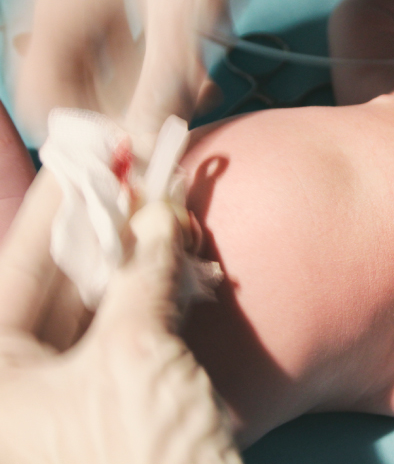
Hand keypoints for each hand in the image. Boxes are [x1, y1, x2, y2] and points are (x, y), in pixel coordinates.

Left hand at [0, 196, 240, 462]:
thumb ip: (144, 273)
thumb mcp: (136, 351)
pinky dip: (154, 288)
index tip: (89, 157)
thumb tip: (159, 213)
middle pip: (60, 278)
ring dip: (136, 255)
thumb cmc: (142, 458)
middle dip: (105, 226)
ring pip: (97, 299)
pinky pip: (127, 323)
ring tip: (164, 208)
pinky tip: (177, 254)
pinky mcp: (116, 394)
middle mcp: (23, 381)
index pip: (20, 264)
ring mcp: (69, 389)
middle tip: (136, 174)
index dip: (59, 206)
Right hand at [15, 0, 267, 152]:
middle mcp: (72, 5)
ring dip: (153, 94)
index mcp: (60, 7)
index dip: (82, 133)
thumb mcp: (181, 10)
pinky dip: (167, 69)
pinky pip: (140, 50)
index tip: (127, 154)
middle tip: (174, 127)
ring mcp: (104, 0)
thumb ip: (162, 81)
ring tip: (199, 96)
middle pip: (80, 88)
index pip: (41, 96)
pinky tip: (201, 77)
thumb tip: (142, 141)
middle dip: (127, 115)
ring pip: (113, 73)